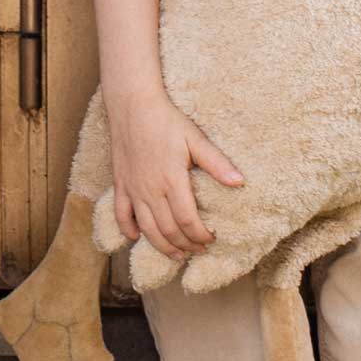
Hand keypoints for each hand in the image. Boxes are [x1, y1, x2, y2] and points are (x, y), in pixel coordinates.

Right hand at [110, 89, 242, 260]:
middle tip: (198, 252)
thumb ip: (216, 163)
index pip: (188, 220)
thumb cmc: (166, 120)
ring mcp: (133, 190)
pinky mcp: (120, 185)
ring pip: (147, 229)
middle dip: (186, 246)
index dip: (200, 236)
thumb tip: (240, 182)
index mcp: (172, 181)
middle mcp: (151, 190)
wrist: (132, 105)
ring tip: (176, 255)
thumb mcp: (195, 139)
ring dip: (162, 246)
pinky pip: (121, 215)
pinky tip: (137, 237)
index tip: (211, 240)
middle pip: (169, 230)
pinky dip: (128, 230)